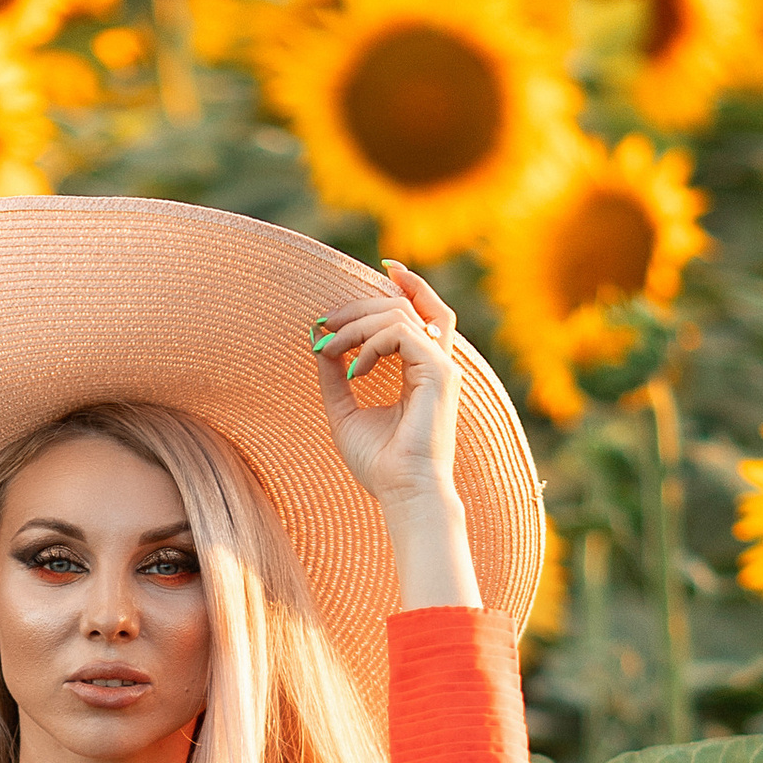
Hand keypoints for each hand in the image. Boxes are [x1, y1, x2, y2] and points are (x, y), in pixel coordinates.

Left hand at [310, 261, 479, 607]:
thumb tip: (321, 347)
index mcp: (425, 369)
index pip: (425, 311)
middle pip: (404, 305)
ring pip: (399, 314)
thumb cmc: (380, 463)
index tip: (383, 268)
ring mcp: (441, 366)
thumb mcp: (346, 412)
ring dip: (356, 325)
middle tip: (326, 323)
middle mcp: (438, 363)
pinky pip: (400, 333)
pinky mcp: (438, 372)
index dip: (409, 284)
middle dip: (359, 305)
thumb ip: (337, 377)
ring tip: (331, 349)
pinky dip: (370, 344)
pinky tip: (354, 369)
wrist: (403, 493)